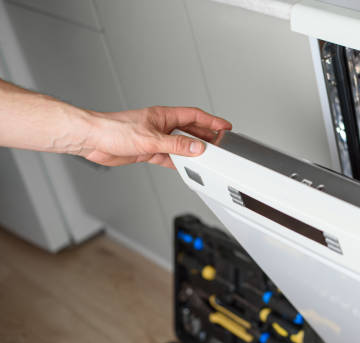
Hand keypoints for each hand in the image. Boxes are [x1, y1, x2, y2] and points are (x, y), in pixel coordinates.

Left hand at [80, 106, 231, 168]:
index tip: (224, 127)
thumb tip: (196, 148)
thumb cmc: (113, 130)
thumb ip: (176, 145)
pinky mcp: (147, 151)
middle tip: (220, 143)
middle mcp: (160, 126)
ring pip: (180, 145)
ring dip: (192, 151)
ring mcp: (154, 138)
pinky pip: (168, 157)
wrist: (92, 140)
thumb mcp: (151, 139)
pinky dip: (178, 162)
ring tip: (206, 157)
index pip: (194, 116)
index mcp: (163, 116)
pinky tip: (185, 167)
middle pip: (190, 130)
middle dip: (206, 137)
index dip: (211, 121)